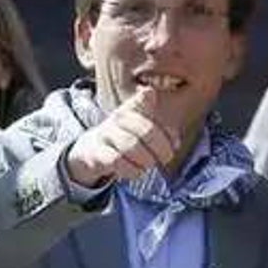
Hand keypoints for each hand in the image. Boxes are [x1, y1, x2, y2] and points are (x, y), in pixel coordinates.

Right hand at [65, 87, 179, 186]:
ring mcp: (106, 133)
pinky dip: (132, 170)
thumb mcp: (146, 130)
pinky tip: (136, 171)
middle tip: (166, 158)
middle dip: (161, 147)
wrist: (91, 150)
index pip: (147, 96)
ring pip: (131, 146)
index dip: (161, 111)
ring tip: (149, 164)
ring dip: (146, 160)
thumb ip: (165, 133)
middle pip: (146, 129)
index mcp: (134, 107)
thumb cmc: (126, 139)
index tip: (173, 134)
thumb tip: (176, 143)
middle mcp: (119, 117)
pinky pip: (117, 161)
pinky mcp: (96, 152)